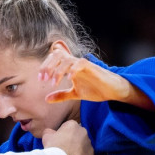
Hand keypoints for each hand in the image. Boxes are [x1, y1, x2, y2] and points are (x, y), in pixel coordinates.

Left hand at [38, 47, 154, 110]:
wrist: (113, 91)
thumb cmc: (96, 89)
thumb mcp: (75, 94)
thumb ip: (61, 95)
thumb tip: (46, 98)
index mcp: (70, 67)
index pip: (54, 59)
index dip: (45, 67)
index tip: (41, 80)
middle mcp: (75, 63)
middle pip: (58, 55)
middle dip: (48, 66)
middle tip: (43, 79)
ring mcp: (84, 65)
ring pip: (67, 59)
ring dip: (58, 70)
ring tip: (54, 83)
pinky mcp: (93, 68)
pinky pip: (81, 64)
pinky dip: (74, 69)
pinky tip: (69, 79)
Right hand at [42, 119, 93, 154]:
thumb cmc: (53, 147)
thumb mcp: (46, 136)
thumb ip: (50, 131)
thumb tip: (52, 132)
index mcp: (72, 124)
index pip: (68, 126)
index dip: (63, 133)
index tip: (59, 140)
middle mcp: (83, 131)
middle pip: (77, 134)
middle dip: (72, 139)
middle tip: (65, 148)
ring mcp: (89, 143)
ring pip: (83, 144)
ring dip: (78, 147)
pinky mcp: (92, 154)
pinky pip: (86, 153)